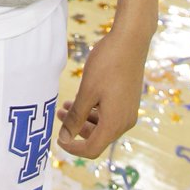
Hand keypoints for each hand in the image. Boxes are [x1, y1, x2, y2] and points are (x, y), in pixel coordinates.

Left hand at [57, 26, 148, 158]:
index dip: (72, 148)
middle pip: (97, 138)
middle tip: (58, 113)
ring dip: (84, 119)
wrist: (131, 40)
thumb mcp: (87, 91)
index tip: (57, 139)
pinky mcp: (129, 101)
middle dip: (76, 130)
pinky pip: (110, 114)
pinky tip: (83, 98)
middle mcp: (125, 122)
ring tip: (66, 104)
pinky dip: (94, 110)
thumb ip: (75, 117)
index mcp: (115, 124)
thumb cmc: (107, 64)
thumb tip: (64, 139)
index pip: (91, 149)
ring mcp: (129, 111)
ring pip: (103, 125)